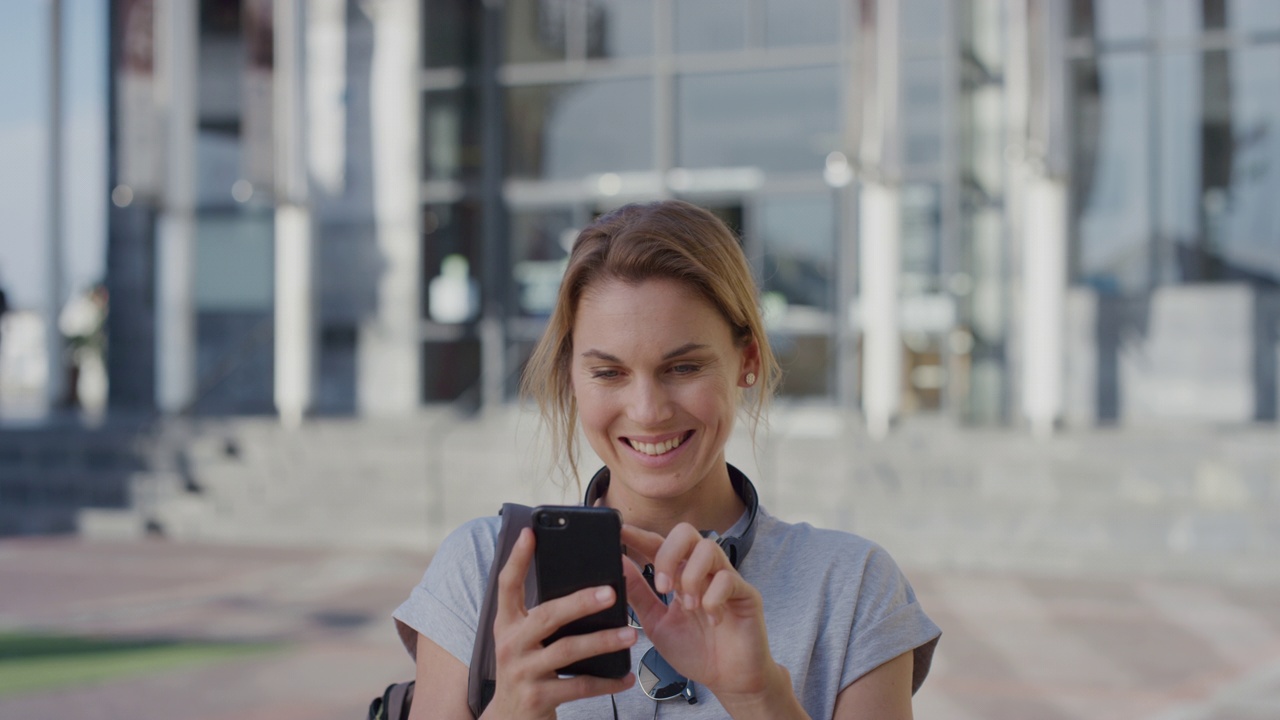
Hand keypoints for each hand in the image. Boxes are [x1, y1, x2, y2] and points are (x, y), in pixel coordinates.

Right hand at [481, 528, 636, 719]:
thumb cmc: (526, 670)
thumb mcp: (524, 641)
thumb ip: (541, 616)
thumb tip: (584, 585)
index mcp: (507, 624)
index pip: (507, 584)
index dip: (517, 558)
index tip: (531, 532)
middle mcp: (510, 644)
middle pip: (548, 615)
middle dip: (580, 602)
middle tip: (611, 592)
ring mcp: (522, 671)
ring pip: (568, 650)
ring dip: (603, 641)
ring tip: (630, 633)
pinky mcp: (538, 697)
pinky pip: (579, 686)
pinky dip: (606, 681)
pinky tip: (626, 676)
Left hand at [621, 523, 793, 711]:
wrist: (728, 681)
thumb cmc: (695, 651)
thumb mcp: (656, 623)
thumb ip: (638, 594)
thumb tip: (618, 564)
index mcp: (679, 576)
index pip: (658, 544)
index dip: (639, 535)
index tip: (619, 530)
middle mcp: (703, 571)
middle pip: (686, 533)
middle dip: (668, 554)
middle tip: (662, 587)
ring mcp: (726, 579)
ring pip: (708, 548)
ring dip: (691, 577)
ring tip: (689, 606)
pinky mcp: (746, 593)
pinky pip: (728, 579)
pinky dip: (713, 599)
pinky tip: (712, 620)